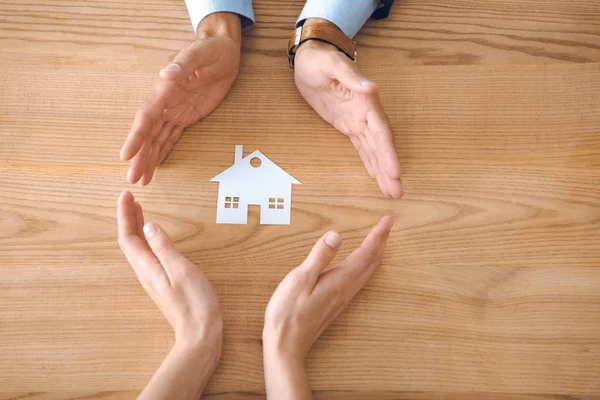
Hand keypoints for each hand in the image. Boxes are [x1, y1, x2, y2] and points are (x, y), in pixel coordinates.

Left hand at [117, 191, 221, 349]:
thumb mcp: (181, 270)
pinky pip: (148, 256)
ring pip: (138, 248)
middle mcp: (147, 272)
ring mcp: (154, 279)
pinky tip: (154, 237)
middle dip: (129, 218)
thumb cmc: (195, 303)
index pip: (129, 237)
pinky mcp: (163, 283)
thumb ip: (164, 247)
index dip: (125, 215)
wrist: (200, 333)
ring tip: (139, 212)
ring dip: (137, 228)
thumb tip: (150, 226)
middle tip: (130, 199)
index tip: (126, 196)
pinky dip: (147, 240)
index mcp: (148, 267)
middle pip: (130, 241)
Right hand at [120, 12, 241, 185]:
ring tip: (141, 179)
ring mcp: (175, 111)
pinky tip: (155, 164)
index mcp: (165, 89)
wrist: (223, 51)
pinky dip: (162, 151)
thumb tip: (166, 74)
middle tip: (132, 178)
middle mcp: (165, 102)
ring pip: (157, 139)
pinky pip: (171, 136)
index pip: (147, 116)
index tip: (126, 154)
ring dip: (149, 159)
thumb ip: (183, 65)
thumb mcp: (200, 54)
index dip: (136, 136)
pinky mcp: (186, 116)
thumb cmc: (211, 50)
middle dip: (140, 156)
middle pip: (148, 133)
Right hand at [262, 216, 393, 398]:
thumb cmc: (288, 313)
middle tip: (387, 225)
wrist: (286, 345)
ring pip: (368, 272)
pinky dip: (366, 266)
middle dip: (382, 242)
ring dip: (376, 254)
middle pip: (372, 263)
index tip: (388, 220)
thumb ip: (319, 256)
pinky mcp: (336, 303)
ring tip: (379, 241)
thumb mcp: (300, 279)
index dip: (378, 235)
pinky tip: (360, 265)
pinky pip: (359, 280)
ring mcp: (342, 298)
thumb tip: (336, 235)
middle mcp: (346, 290)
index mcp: (340, 281)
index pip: (366, 253)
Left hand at [294, 35, 402, 198]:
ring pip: (373, 150)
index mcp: (365, 100)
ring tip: (392, 191)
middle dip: (389, 169)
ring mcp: (357, 120)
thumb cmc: (319, 59)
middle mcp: (366, 113)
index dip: (388, 152)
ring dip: (382, 170)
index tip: (395, 171)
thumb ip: (351, 76)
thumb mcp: (332, 64)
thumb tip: (371, 87)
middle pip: (381, 145)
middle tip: (397, 192)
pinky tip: (376, 176)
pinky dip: (370, 162)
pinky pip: (362, 147)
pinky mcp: (347, 125)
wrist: (310, 58)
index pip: (380, 131)